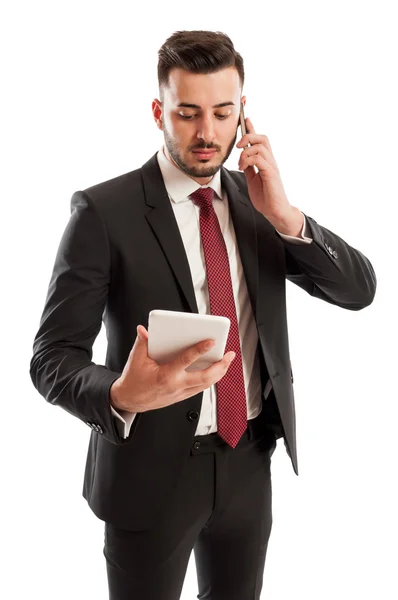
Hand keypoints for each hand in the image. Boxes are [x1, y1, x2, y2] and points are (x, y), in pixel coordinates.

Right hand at [110, 325, 235, 412]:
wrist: (129, 400)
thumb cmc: (133, 380)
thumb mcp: (136, 359)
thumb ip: (142, 342)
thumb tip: (144, 330)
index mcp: (166, 375)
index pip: (187, 360)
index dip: (200, 350)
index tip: (211, 341)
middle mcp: (176, 386)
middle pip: (205, 378)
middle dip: (220, 366)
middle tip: (229, 355)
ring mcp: (180, 393)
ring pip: (206, 385)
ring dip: (219, 373)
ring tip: (226, 361)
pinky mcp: (181, 397)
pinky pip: (200, 388)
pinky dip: (210, 379)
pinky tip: (215, 371)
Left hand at [236, 116, 292, 221]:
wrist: (275, 212)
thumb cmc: (266, 198)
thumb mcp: (252, 180)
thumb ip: (249, 168)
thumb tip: (242, 159)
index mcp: (266, 162)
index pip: (260, 141)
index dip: (253, 128)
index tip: (246, 119)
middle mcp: (270, 161)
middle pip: (262, 138)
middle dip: (248, 136)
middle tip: (238, 146)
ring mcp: (272, 166)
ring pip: (260, 146)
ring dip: (246, 152)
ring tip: (240, 164)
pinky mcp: (271, 173)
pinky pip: (259, 159)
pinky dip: (248, 160)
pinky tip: (243, 168)